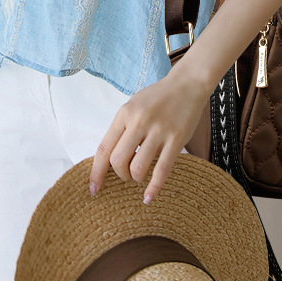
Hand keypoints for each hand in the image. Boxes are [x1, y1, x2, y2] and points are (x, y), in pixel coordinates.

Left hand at [89, 67, 210, 203]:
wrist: (188, 84)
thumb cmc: (158, 98)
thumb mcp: (134, 105)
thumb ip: (122, 128)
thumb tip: (110, 159)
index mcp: (125, 113)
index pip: (104, 148)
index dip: (96, 172)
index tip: (93, 189)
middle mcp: (139, 121)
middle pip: (118, 161)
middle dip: (120, 175)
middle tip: (126, 175)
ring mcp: (159, 130)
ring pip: (138, 168)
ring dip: (135, 178)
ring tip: (140, 176)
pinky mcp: (177, 139)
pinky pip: (162, 169)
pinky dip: (153, 187)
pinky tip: (148, 196)